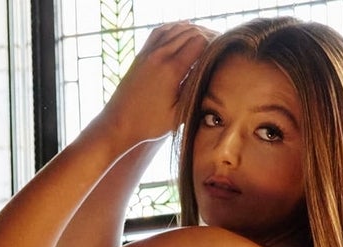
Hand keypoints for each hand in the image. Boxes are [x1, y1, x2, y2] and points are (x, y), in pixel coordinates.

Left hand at [100, 22, 212, 149]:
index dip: (213, 43)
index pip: (199, 43)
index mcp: (172, 70)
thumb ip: (194, 92)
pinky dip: (173, 27)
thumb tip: (209, 78)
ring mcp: (149, 52)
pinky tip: (182, 28)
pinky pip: (160, 31)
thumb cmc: (150, 124)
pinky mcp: (141, 54)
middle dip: (206, 34)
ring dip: (191, 29)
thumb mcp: (178, 114)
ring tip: (204, 35)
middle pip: (189, 32)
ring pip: (175, 29)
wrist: (119, 122)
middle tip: (218, 41)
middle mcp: (160, 55)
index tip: (223, 49)